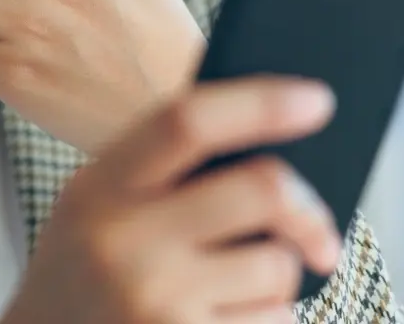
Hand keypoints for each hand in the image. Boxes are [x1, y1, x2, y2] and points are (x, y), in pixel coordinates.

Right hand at [0, 77, 342, 323]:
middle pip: (261, 189)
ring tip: (227, 292)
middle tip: (319, 229)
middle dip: (307, 209)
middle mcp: (123, 242)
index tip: (317, 100)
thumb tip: (273, 151)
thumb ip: (160, 170)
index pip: (186, 122)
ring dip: (275, 278)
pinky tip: (217, 322)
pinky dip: (264, 321)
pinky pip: (274, 321)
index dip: (260, 103)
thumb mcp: (94, 205)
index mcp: (100, 188)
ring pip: (276, 266)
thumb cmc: (84, 275)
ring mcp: (154, 301)